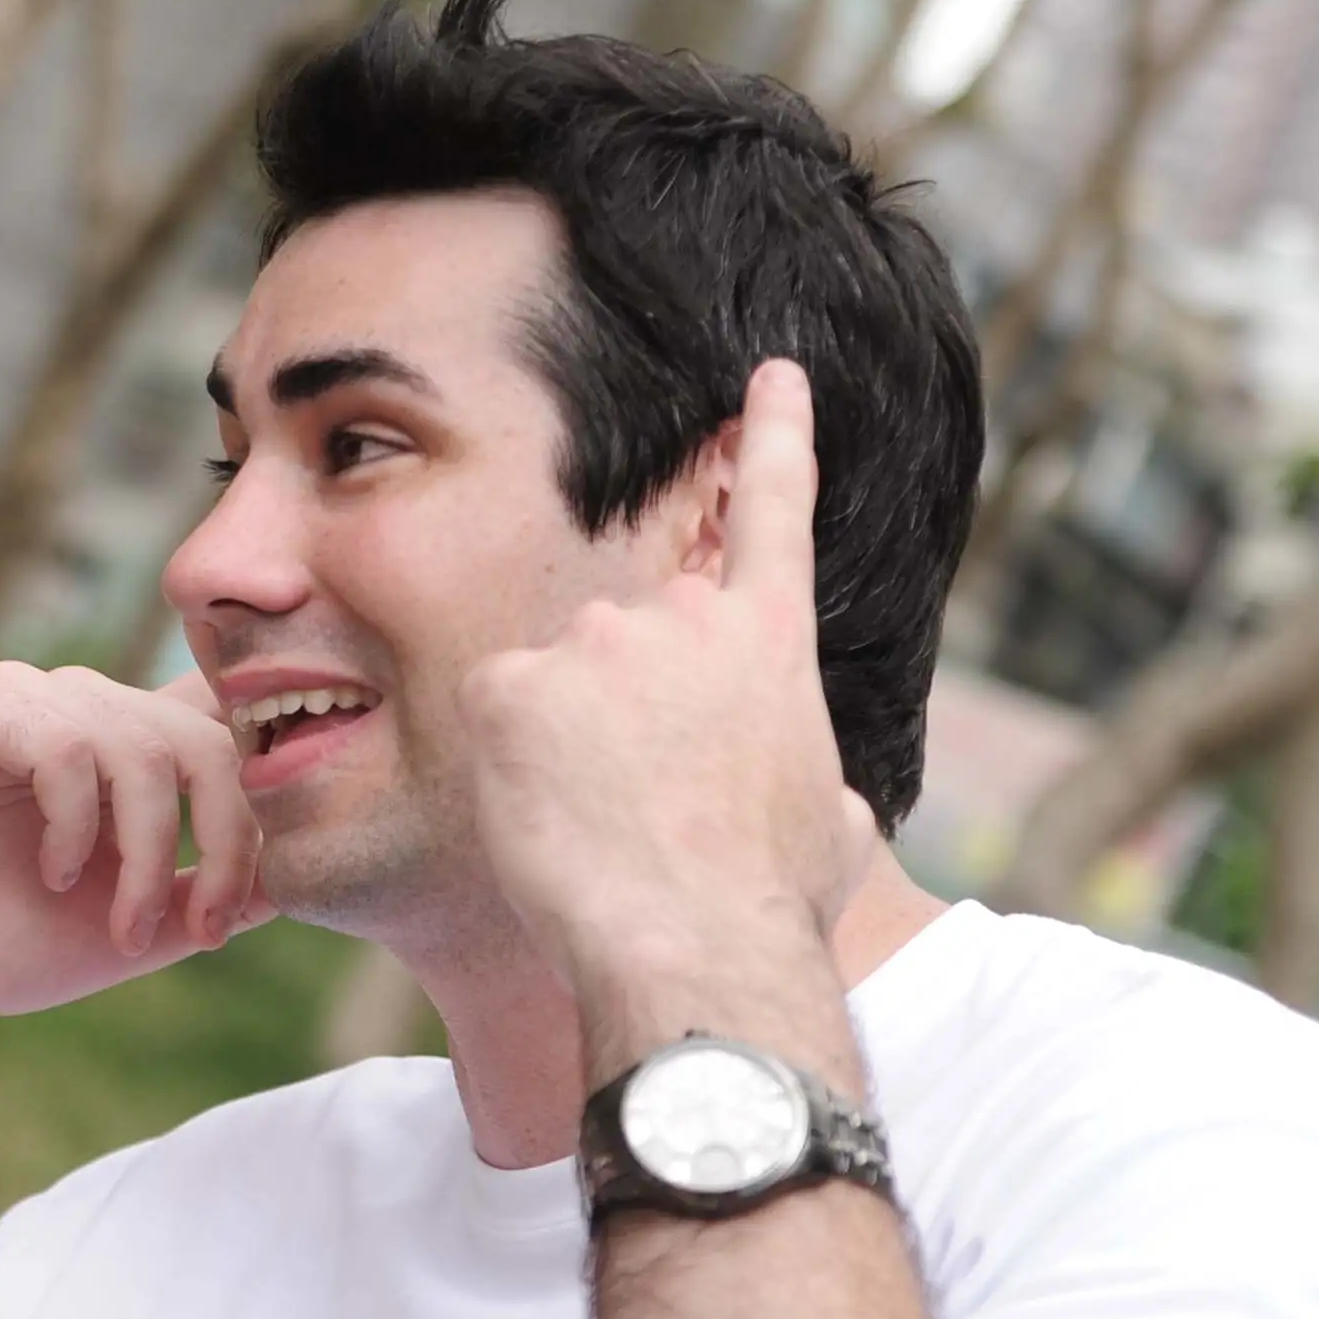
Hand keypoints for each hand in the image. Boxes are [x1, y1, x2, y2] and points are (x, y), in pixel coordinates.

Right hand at [0, 663, 266, 1041]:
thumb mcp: (135, 930)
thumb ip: (210, 895)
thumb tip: (298, 876)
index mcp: (117, 744)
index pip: (218, 720)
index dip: (263, 779)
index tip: (267, 876)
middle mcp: (72, 707)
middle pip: (198, 734)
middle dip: (220, 837)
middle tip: (204, 927)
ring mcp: (13, 699)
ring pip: (136, 740)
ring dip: (144, 848)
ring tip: (119, 924)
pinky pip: (59, 745)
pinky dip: (75, 823)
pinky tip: (53, 874)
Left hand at [460, 363, 877, 1060]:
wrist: (700, 945)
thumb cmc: (769, 907)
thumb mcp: (829, 828)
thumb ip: (811, 776)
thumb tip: (820, 797)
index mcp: (769, 643)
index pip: (773, 511)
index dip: (774, 435)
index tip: (771, 373)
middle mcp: (681, 618)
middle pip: (625, 637)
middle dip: (618, 709)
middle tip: (635, 800)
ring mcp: (593, 643)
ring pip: (552, 681)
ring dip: (560, 742)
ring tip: (598, 822)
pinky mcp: (510, 683)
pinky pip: (489, 715)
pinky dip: (504, 765)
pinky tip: (545, 816)